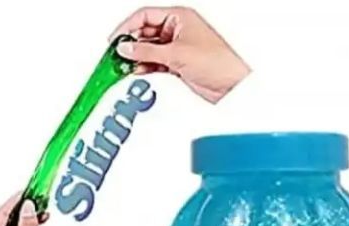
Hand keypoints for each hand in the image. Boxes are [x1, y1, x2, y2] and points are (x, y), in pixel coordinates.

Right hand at [110, 6, 249, 102]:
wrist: (234, 86)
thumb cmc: (218, 63)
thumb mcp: (176, 54)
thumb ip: (148, 52)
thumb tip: (126, 48)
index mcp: (180, 17)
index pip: (145, 16)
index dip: (127, 27)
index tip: (115, 40)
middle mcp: (179, 30)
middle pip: (146, 33)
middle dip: (131, 44)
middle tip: (117, 55)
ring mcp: (179, 48)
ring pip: (151, 50)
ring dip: (137, 58)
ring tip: (125, 66)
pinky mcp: (180, 65)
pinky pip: (157, 63)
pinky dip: (147, 67)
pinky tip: (138, 71)